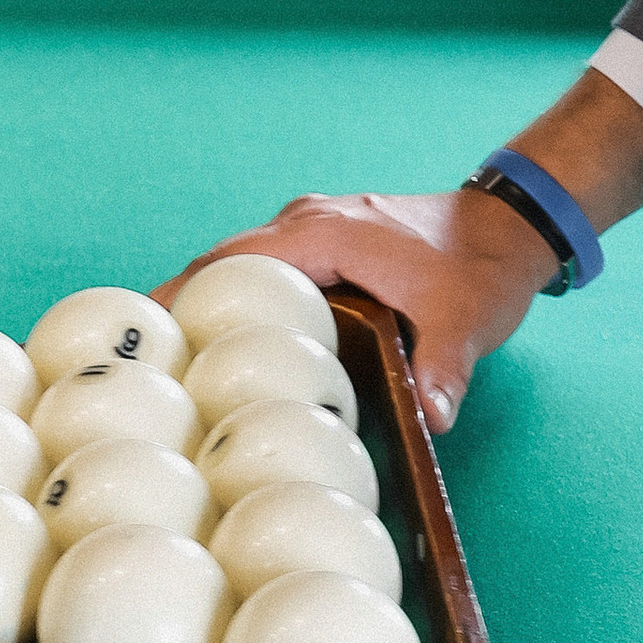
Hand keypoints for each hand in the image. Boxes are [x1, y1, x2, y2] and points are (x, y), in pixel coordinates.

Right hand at [159, 190, 557, 425]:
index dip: (183, 294)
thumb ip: (443, 370)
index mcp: (326, 233)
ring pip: (240, 260)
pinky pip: (264, 265)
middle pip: (222, 260)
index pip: (234, 261)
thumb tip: (431, 421)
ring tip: (165, 354)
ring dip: (205, 297)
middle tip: (134, 356)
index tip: (140, 331)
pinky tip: (224, 338)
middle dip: (178, 301)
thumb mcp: (465, 322)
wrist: (509, 227)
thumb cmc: (481, 268)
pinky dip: (237, 295)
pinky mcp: (327, 240)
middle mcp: (310, 221)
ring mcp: (316, 226)